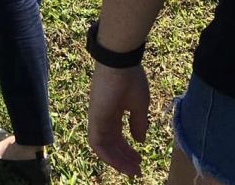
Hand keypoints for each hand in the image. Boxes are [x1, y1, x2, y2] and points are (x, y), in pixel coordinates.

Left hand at [88, 63, 149, 177]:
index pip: (117, 135)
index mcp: (114, 110)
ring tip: (132, 171)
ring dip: (116, 160)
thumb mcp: (139, 105)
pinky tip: (120, 164)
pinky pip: (96, 141)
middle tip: (137, 170)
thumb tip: (139, 140)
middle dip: (123, 158)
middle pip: (111, 142)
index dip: (127, 150)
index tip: (139, 160)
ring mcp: (97, 116)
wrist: (120, 62)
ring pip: (102, 145)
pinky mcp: (94, 116)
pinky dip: (106, 155)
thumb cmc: (131, 79)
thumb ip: (138, 123)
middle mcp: (104, 115)